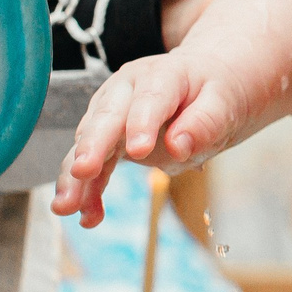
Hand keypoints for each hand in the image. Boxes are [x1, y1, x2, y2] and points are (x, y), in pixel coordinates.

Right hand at [50, 52, 226, 225]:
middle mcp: (128, 90)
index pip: (149, 99)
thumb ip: (204, 123)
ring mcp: (113, 112)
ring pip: (90, 143)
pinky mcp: (108, 138)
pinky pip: (95, 166)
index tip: (138, 151)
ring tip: (67, 206)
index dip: (141, 123)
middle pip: (107, 117)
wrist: (206, 84)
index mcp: (161, 75)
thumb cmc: (215, 92)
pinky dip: (89, 191)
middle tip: (82, 170)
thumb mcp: (224, 103)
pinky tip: (87, 216)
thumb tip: (179, 146)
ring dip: (77, 177)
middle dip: (93, 146)